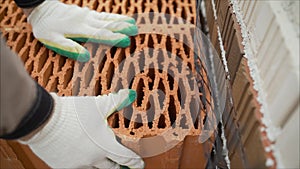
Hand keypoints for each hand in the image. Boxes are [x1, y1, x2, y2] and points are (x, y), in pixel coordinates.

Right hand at [19, 89, 143, 168]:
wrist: (44, 121)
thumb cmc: (73, 113)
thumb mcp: (98, 105)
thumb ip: (116, 101)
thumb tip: (130, 94)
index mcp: (105, 146)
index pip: (126, 159)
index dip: (135, 163)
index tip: (139, 164)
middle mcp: (93, 159)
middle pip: (111, 168)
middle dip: (119, 167)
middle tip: (123, 166)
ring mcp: (77, 164)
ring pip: (94, 168)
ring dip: (99, 164)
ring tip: (101, 158)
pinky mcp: (62, 165)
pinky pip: (76, 167)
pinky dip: (82, 162)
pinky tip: (81, 156)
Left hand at [27, 0, 137, 61]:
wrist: (41, 9)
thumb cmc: (47, 28)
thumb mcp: (54, 41)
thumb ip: (70, 48)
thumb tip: (87, 57)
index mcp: (80, 30)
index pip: (101, 35)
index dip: (114, 38)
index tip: (126, 41)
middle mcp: (86, 21)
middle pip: (107, 25)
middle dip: (122, 28)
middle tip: (136, 31)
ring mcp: (87, 16)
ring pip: (107, 18)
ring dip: (120, 21)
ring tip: (133, 23)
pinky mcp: (86, 13)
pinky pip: (102, 15)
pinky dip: (113, 17)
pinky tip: (119, 18)